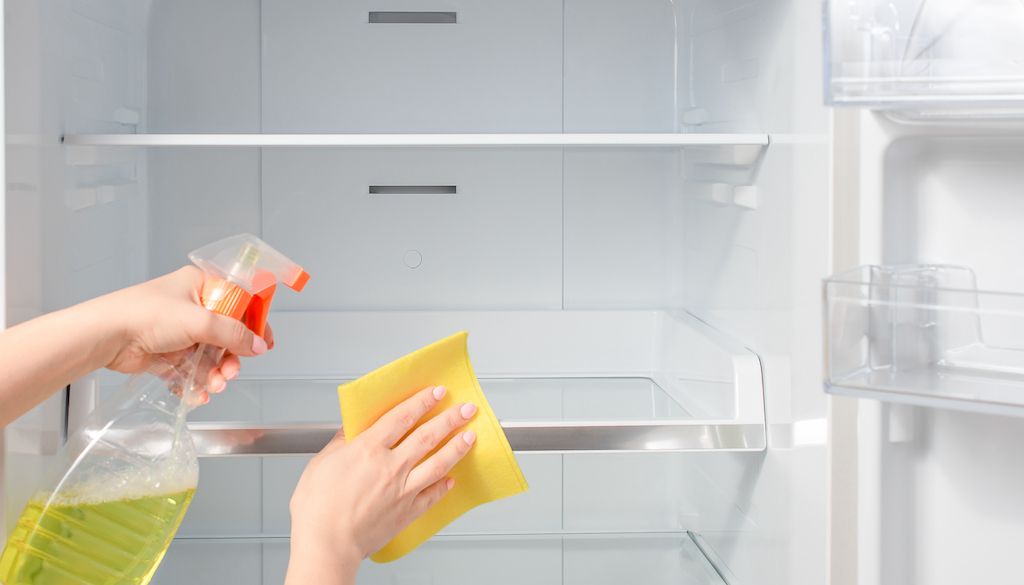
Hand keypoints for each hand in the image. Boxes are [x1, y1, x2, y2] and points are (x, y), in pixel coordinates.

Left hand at [96, 266, 272, 400]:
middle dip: (231, 357)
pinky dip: (196, 382)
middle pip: (225, 334)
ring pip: (209, 355)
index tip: (264, 342)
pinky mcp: (166, 353)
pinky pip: (191, 369)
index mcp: (200, 286)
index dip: (254, 323)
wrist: (105, 336)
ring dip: (215, 373)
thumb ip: (233, 334)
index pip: (239, 302)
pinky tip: (199, 394)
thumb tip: (258, 345)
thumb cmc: (146, 315)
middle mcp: (190, 306)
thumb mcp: (200, 320)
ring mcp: (178, 331)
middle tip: (232, 371)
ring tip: (215, 386)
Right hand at [285, 385, 476, 584]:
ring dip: (458, 447)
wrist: (327, 544)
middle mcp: (391, 467)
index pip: (403, 417)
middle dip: (450, 419)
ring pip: (438, 462)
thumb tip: (351, 428)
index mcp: (369, 449)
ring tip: (470, 436)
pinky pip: (433, 495)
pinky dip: (444, 486)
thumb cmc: (318, 508)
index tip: (436, 393)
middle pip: (428, 436)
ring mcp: (404, 489)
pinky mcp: (408, 511)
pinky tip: (451, 479)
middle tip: (466, 409)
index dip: (422, 402)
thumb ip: (341, 442)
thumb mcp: (321, 463)